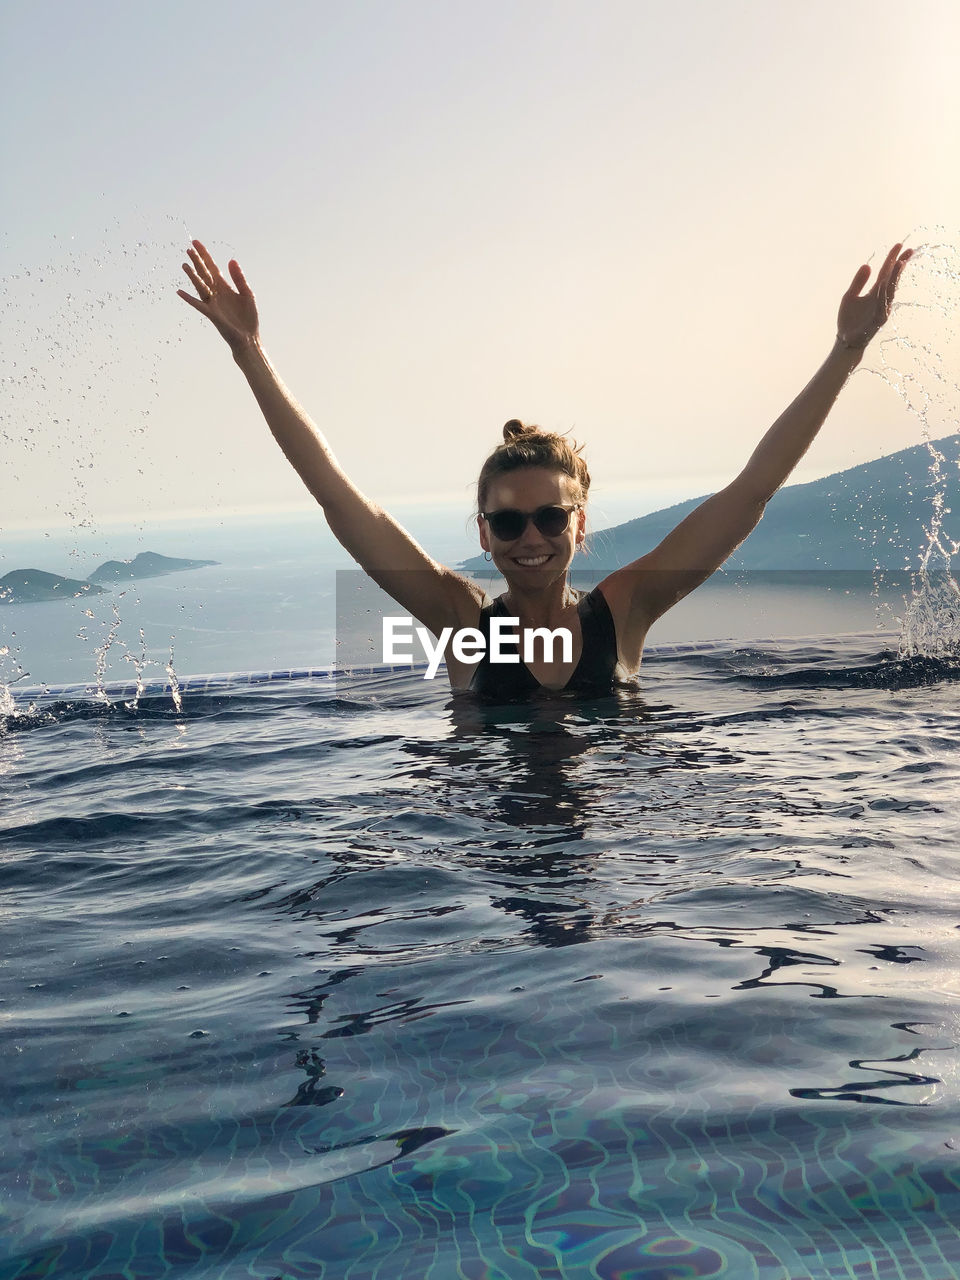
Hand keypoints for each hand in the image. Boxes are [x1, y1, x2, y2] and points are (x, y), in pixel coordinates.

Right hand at [177, 239, 258, 353]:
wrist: (248, 338)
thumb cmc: (248, 318)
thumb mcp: (247, 294)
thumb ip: (239, 278)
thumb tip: (232, 260)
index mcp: (224, 287)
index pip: (212, 267)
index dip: (205, 255)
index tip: (196, 242)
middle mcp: (216, 293)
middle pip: (204, 274)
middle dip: (197, 261)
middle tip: (189, 249)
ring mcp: (213, 303)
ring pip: (200, 286)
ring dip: (193, 276)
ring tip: (185, 264)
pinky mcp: (212, 314)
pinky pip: (198, 305)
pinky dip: (189, 299)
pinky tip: (179, 292)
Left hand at [837, 243, 911, 349]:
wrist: (846, 340)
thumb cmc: (848, 320)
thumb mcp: (850, 296)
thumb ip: (858, 282)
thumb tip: (867, 265)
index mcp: (875, 292)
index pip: (886, 272)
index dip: (892, 259)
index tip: (899, 246)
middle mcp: (881, 299)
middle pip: (892, 279)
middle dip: (899, 264)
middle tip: (908, 250)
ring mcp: (881, 309)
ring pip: (889, 291)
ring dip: (894, 277)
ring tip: (899, 262)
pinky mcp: (877, 320)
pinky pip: (881, 305)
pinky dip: (883, 294)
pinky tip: (884, 283)